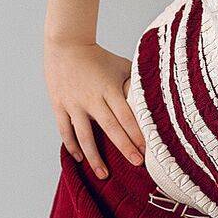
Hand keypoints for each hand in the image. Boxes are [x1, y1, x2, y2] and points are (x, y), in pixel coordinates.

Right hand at [43, 37, 145, 176]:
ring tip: (104, 174)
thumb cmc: (99, 57)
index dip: (137, 134)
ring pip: (84, 135)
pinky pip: (65, 129)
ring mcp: (74, 103)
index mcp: (109, 88)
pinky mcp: (60, 104)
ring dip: (94, 156)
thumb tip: (157, 100)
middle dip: (124, 147)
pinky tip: (80, 158)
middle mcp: (91, 98)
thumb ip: (136, 84)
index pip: (126, 116)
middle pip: (110, 127)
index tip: (147, 150)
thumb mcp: (122, 66)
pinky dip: (72, 145)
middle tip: (137, 164)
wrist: (66, 43)